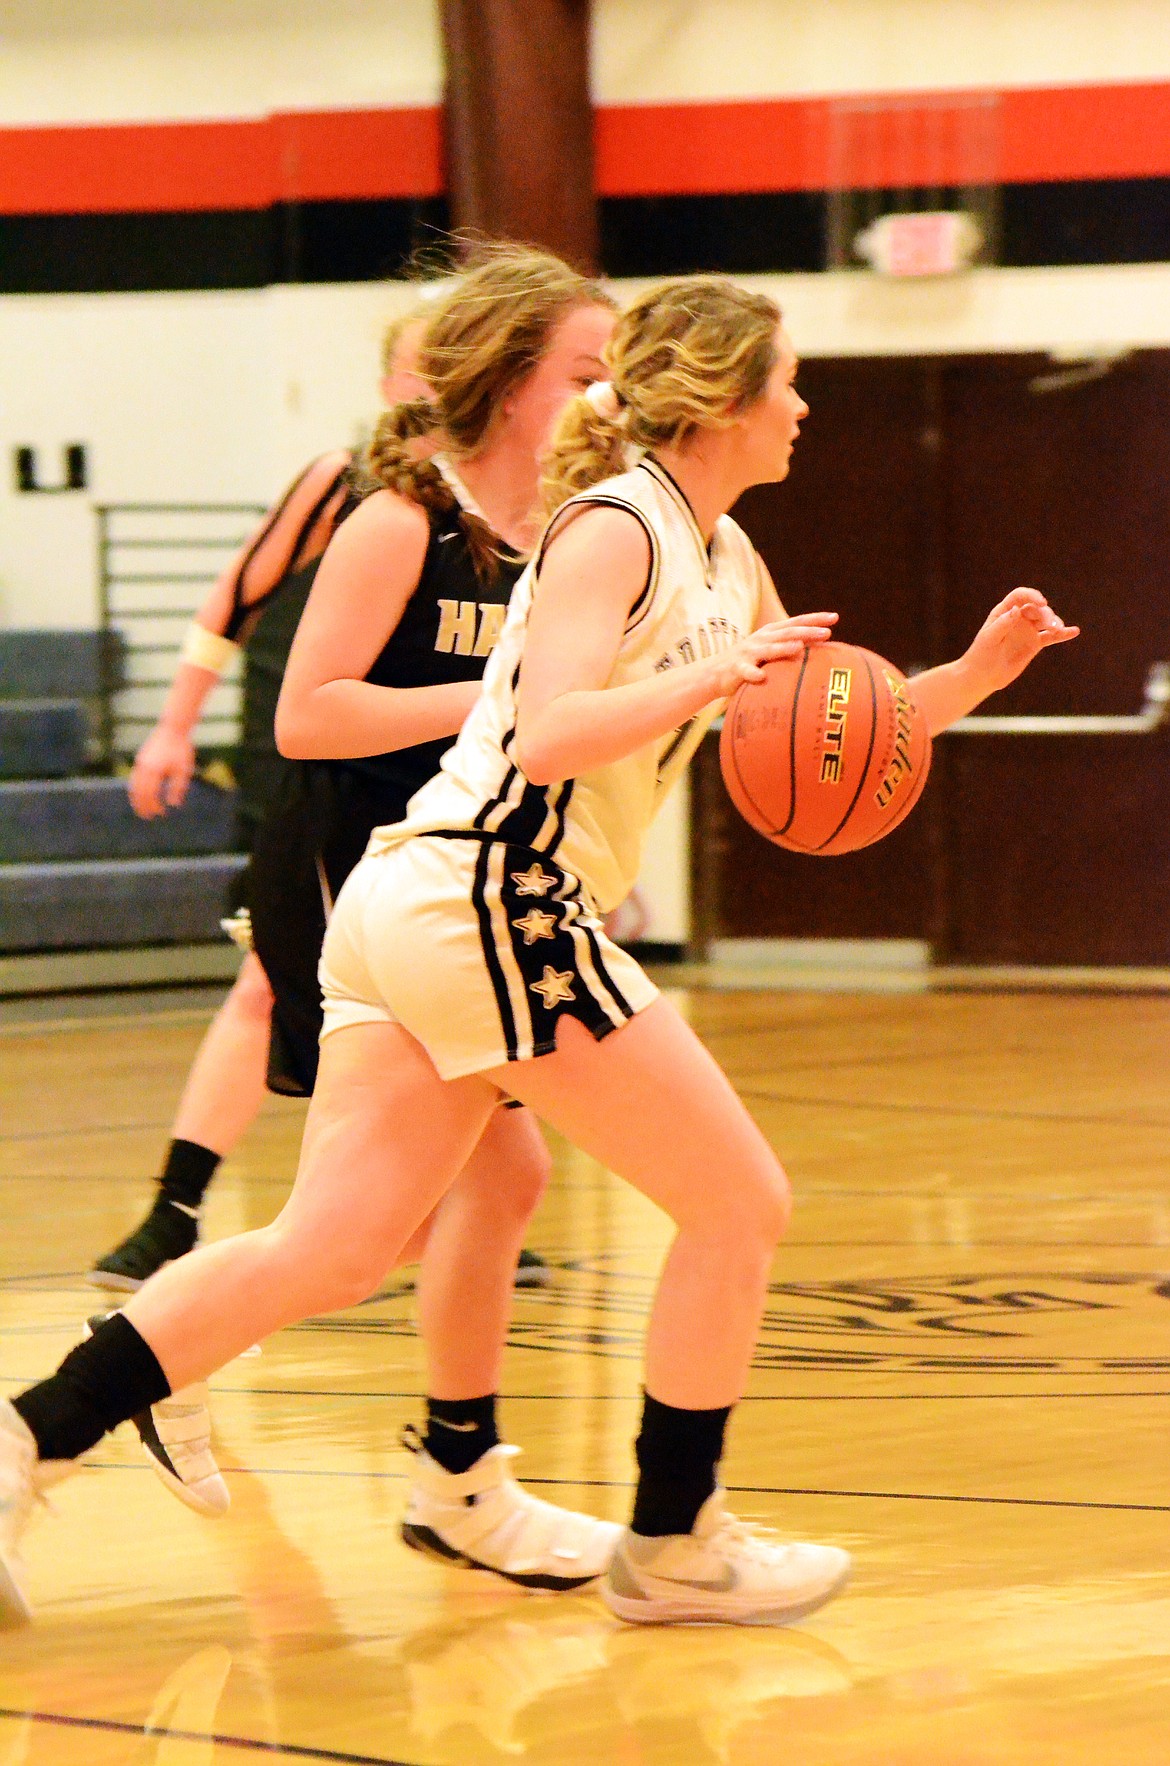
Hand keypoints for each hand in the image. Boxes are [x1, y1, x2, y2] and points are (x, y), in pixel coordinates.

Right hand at [128, 725, 195, 817]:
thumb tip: (173, 804)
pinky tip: (141, 794)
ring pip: (133, 785)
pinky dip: (135, 788)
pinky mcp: (140, 759)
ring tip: (141, 808)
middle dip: (142, 806)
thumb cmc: (181, 749)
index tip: (161, 813)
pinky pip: (134, 778)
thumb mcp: (183, 770)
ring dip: (136, 799)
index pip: (151, 795)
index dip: (154, 806)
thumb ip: (178, 787)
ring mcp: (140, 762)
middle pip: (139, 792)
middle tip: (147, 817)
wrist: (173, 728)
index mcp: (155, 771)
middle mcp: (144, 767)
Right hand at [707, 612, 837, 697]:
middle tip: (827, 633)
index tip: (834, 617)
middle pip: (787, 633)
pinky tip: (762, 677)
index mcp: (772, 633)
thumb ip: (791, 648)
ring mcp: (749, 653)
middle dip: (807, 632)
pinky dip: (753, 673)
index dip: (815, 619)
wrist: (714, 673)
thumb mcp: (771, 652)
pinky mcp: (737, 669)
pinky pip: (746, 671)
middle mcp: (762, 639)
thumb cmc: (750, 663)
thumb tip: (820, 651)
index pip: (797, 622)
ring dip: (784, 648)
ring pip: (769, 649)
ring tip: (799, 648)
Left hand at [963, 588, 1078, 695]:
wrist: (983, 676)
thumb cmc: (981, 655)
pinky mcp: (1035, 644)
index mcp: (1004, 612)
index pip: (1020, 597)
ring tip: (1058, 629)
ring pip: (1045, 620)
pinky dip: (1062, 634)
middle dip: (1045, 613)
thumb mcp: (989, 639)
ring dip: (1054, 622)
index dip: (1032, 596)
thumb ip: (1003, 624)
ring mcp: (1028, 630)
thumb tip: (1016, 610)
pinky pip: (1051, 636)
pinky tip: (1074, 631)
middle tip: (1050, 625)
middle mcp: (1018, 618)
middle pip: (1036, 608)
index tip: (1042, 603)